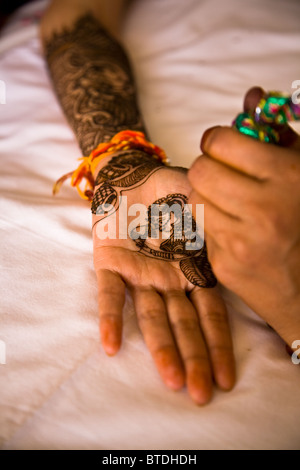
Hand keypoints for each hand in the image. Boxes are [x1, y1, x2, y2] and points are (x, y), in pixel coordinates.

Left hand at [92, 150, 234, 404]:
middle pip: (183, 325)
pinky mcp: (109, 263)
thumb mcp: (202, 204)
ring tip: (171, 379)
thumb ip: (217, 222)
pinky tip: (111, 346)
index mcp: (193, 270)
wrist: (131, 176)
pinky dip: (110, 318)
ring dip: (160, 347)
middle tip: (200, 394)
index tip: (226, 377)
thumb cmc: (170, 191)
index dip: (218, 345)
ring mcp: (139, 276)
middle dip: (193, 359)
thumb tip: (240, 237)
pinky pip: (109, 294)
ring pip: (150, 316)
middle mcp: (168, 281)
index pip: (210, 315)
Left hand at [188, 97, 299, 345]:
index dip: (218, 140)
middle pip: (200, 170)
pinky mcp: (224, 266)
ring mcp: (241, 242)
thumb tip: (252, 95)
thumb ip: (279, 133)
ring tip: (231, 203)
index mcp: (288, 178)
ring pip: (195, 199)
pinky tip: (236, 231)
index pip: (221, 142)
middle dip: (209, 167)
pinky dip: (213, 225)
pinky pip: (201, 230)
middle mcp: (263, 209)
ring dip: (208, 196)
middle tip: (224, 174)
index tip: (223, 146)